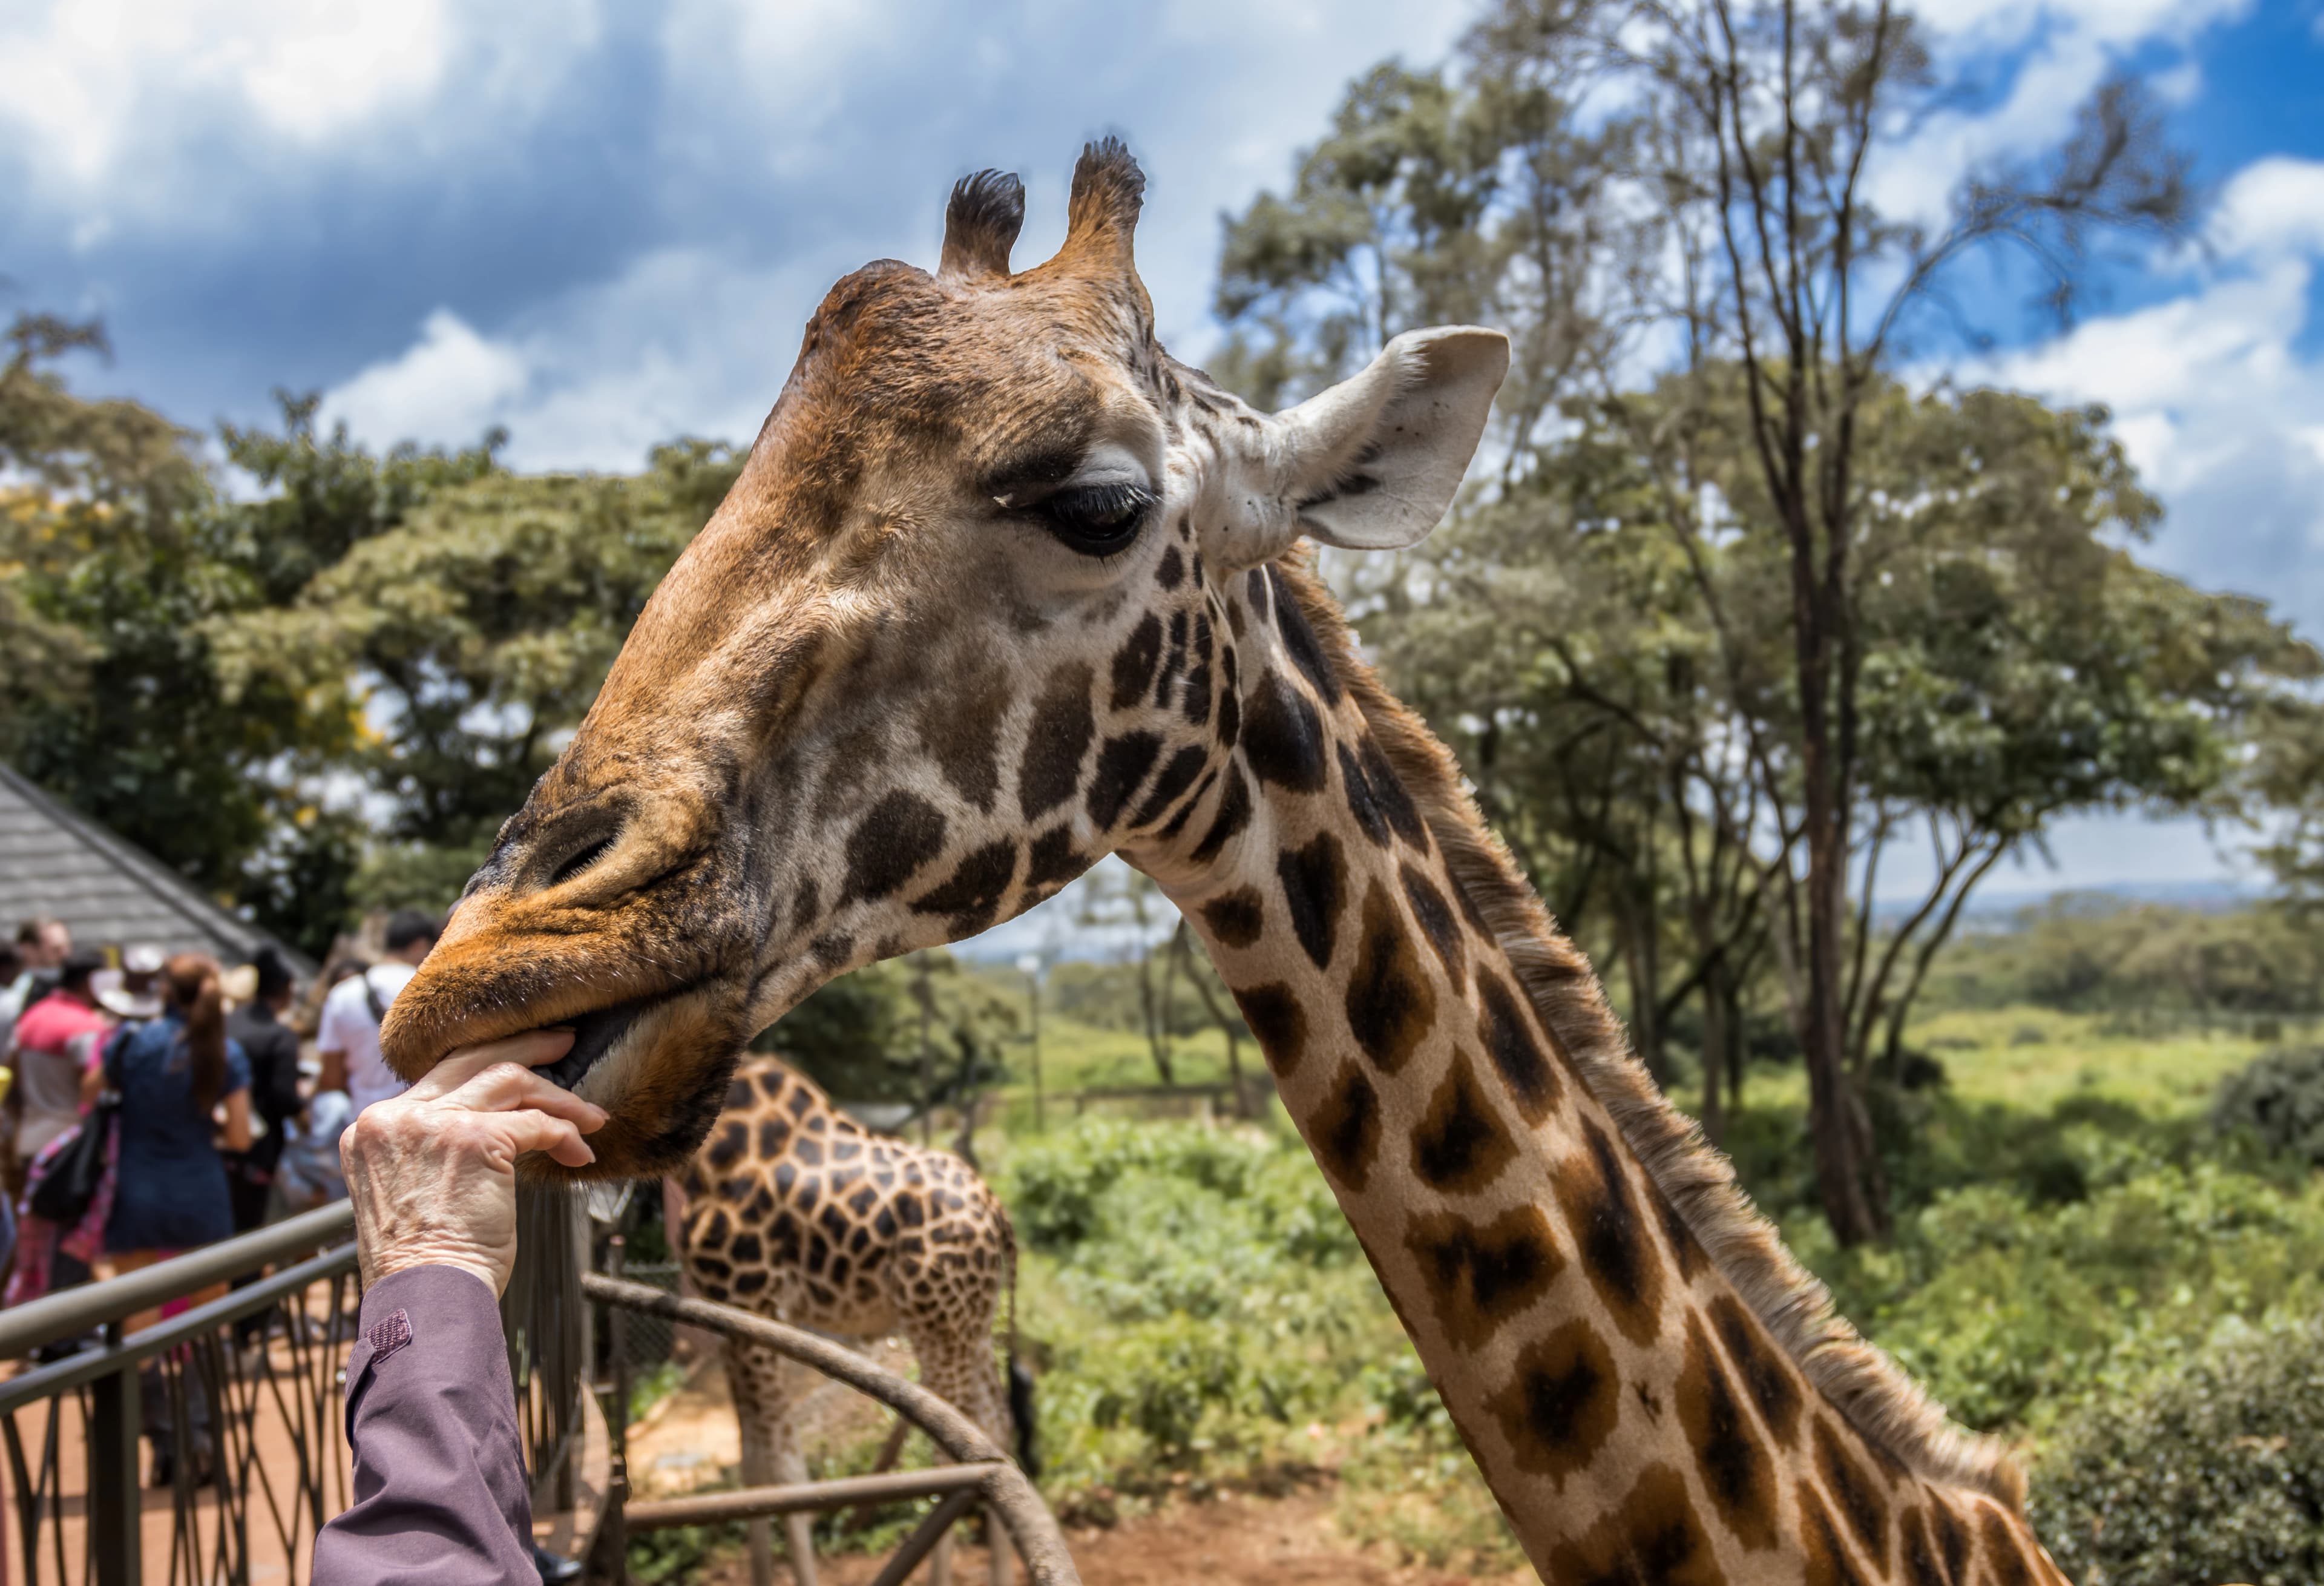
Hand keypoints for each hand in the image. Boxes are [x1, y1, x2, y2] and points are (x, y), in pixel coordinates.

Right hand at [340, 1030, 606, 1295]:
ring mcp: (434, 1124)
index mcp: (371, 1129)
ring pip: (510, 1079)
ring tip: (589, 1114)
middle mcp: (395, 1117)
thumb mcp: (408, 1190)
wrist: (425, 1295)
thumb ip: (428, 1150)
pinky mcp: (476, 1138)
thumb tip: (484, 1127)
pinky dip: (565, 1134)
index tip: (521, 1065)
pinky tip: (580, 1153)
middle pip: (471, 1059)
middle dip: (525, 1047)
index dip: (485, 1069)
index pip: (438, 1079)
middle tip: (562, 1042)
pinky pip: (536, 1123)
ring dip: (558, 1097)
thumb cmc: (425, 1260)